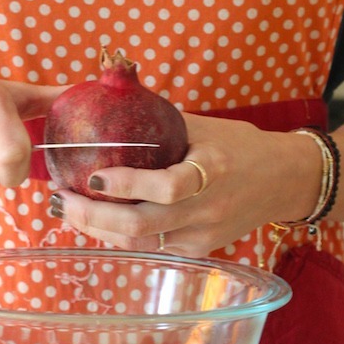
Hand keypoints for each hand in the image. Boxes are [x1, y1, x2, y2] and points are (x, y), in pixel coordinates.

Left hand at [48, 114, 320, 256]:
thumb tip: (108, 94)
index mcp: (212, 171)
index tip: (93, 177)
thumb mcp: (202, 126)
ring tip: (67, 211)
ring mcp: (203, 235)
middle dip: (94, 217)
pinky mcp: (199, 250)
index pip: (166, 188)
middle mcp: (207, 209)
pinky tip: (96, 221)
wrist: (283, 180)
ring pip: (140, 244)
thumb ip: (157, 120)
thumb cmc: (239, 146)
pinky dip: (119, 236)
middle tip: (61, 200)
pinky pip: (151, 248)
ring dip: (98, 230)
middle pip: (142, 226)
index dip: (126, 186)